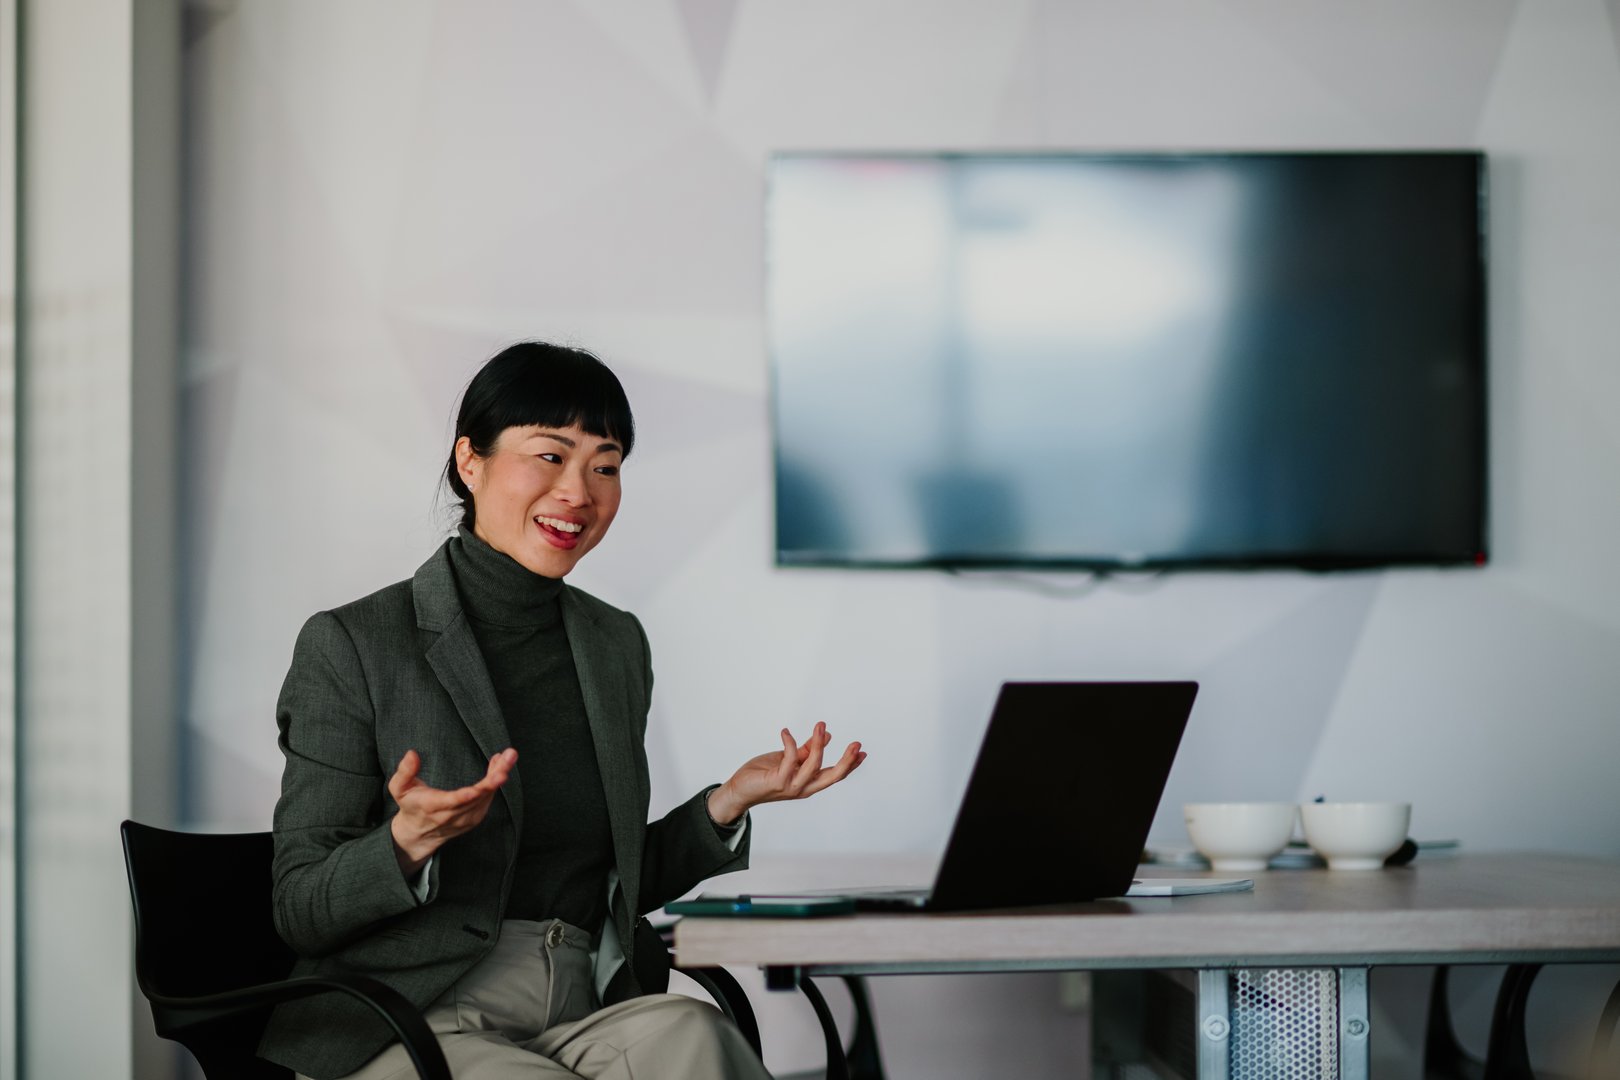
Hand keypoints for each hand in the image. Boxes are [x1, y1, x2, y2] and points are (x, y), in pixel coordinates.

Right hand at [388, 748, 515, 876]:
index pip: (452, 802)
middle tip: (509, 758)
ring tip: (508, 756)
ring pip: (487, 797)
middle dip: (494, 777)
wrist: (419, 832)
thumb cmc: (410, 804)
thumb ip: (404, 772)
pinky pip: (489, 799)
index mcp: (433, 807)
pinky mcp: (475, 818)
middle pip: (477, 796)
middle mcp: (452, 816)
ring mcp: (466, 819)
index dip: (465, 796)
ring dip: (499, 775)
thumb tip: (412, 753)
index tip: (478, 788)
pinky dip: (496, 782)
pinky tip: (500, 765)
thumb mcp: (399, 788)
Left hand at [706, 722, 865, 824]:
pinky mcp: (778, 781)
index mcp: (808, 783)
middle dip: (846, 761)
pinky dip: (790, 742)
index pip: (834, 775)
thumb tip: (827, 735)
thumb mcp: (788, 760)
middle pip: (832, 776)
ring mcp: (792, 786)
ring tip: (821, 725)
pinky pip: (790, 758)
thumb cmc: (763, 775)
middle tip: (856, 744)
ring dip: (820, 744)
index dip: (850, 765)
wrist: (739, 789)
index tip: (863, 752)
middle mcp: (803, 787)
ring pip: (814, 765)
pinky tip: (786, 732)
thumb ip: (807, 750)